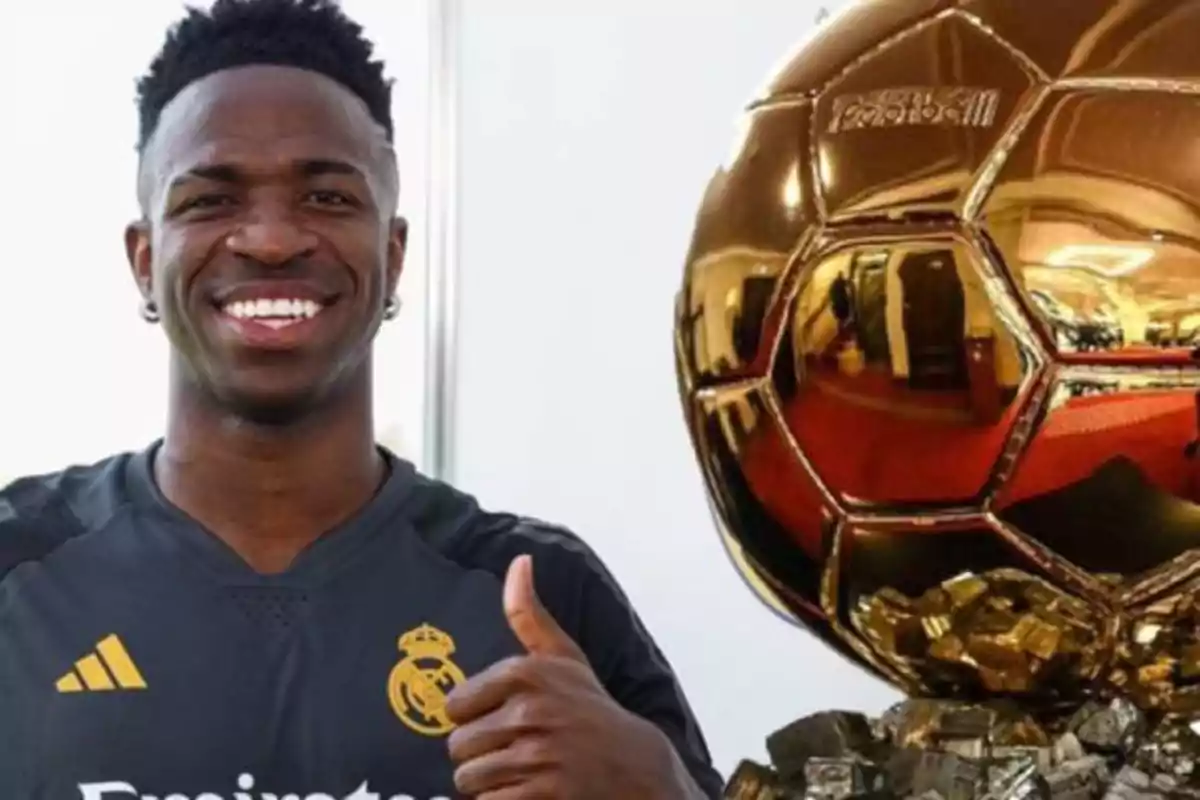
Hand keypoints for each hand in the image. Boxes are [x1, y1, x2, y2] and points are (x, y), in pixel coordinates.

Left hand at [444, 554, 697, 798]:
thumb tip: (519, 560)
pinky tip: (527, 792)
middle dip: (481, 754)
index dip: (475, 718)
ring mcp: (536, 756)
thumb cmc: (590, 708)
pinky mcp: (542, 794)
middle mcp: (529, 712)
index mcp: (525, 675)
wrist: (636, 766)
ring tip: (521, 772)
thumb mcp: (563, 657)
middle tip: (513, 750)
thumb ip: (528, 613)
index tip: (501, 720)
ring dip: (490, 783)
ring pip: (469, 780)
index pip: (454, 707)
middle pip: (458, 747)